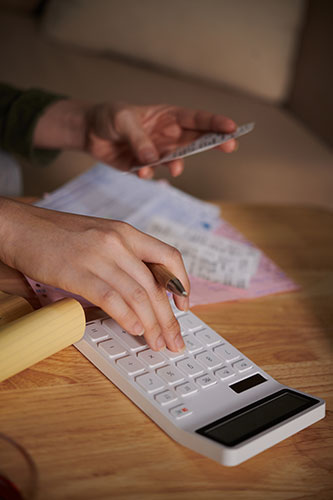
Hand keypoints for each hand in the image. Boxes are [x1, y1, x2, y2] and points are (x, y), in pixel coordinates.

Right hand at [0, 198, 188, 351]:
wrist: (21, 227)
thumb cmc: (57, 236)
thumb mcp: (99, 238)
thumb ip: (121, 259)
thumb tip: (139, 293)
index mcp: (125, 232)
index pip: (168, 256)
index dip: (182, 282)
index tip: (184, 305)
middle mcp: (117, 241)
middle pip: (155, 284)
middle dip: (169, 317)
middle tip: (175, 340)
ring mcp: (99, 255)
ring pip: (138, 294)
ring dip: (151, 324)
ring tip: (157, 342)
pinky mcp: (78, 272)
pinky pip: (112, 297)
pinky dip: (127, 316)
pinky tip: (134, 329)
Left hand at [33, 100, 236, 177]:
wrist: (88, 133)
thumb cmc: (108, 117)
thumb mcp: (122, 120)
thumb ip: (139, 139)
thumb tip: (153, 159)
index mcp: (167, 117)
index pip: (196, 119)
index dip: (215, 123)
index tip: (233, 128)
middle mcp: (168, 135)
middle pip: (196, 140)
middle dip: (214, 142)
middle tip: (230, 146)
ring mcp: (158, 152)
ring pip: (176, 160)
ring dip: (177, 164)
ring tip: (174, 167)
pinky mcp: (144, 167)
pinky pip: (153, 173)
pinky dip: (148, 174)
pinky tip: (140, 171)